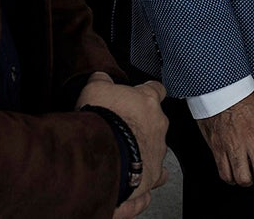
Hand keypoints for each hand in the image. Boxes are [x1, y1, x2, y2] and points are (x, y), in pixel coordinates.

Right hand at [76, 73, 169, 216]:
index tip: (143, 93)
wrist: (106, 153)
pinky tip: (135, 175)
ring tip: (122, 153)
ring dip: (141, 148)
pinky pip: (154, 173)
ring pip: (154, 147)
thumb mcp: (95, 89)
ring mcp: (158, 149)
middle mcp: (158, 124)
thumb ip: (101, 81)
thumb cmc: (102, 119)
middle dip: (141, 124)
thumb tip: (101, 76)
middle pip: (155, 120)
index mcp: (147, 100)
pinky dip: (146, 174)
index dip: (148, 91)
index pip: (156, 89)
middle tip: (122, 128)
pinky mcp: (153, 173)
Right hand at [195, 92, 253, 189]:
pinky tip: (234, 174)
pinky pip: (226, 174)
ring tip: (249, 178)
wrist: (222, 93)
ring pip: (244, 178)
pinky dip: (231, 179)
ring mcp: (234, 145)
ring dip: (248, 182)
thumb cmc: (246, 104)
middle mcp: (252, 139)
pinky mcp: (219, 149)